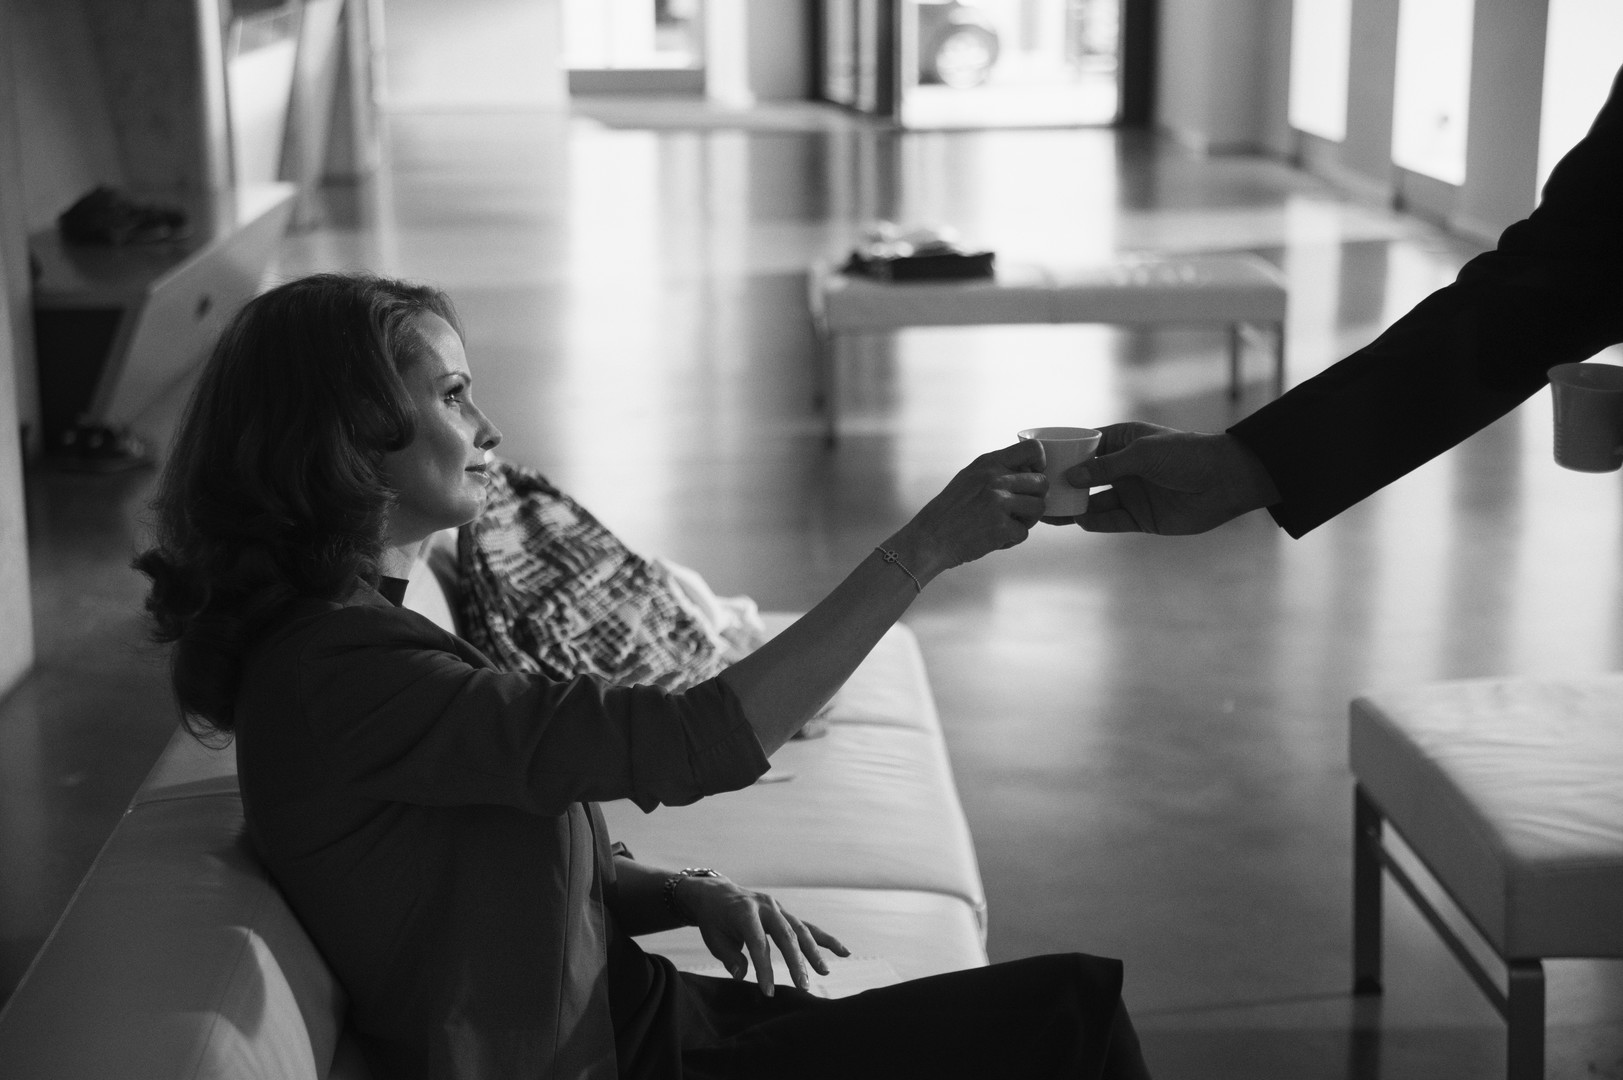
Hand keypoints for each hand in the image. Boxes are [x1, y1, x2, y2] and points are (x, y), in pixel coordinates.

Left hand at [678, 874, 851, 995]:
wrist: (717, 894)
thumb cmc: (714, 920)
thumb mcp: (714, 938)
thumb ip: (729, 956)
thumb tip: (742, 975)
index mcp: (744, 911)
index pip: (758, 943)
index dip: (764, 967)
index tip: (768, 991)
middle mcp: (765, 906)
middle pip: (785, 935)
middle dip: (796, 961)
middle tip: (803, 986)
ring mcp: (778, 907)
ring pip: (800, 929)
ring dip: (814, 952)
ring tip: (824, 972)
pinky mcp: (786, 912)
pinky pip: (808, 926)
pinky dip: (825, 939)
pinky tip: (843, 952)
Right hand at [886, 440, 1047, 582]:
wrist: (930, 538)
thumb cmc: (951, 510)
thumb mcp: (970, 477)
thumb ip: (997, 470)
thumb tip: (1031, 471)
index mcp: (989, 463)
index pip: (1033, 449)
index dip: (1041, 463)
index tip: (1033, 476)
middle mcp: (995, 478)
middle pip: (1042, 483)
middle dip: (1036, 498)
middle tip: (1020, 509)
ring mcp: (998, 502)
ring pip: (1039, 508)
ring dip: (1028, 519)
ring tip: (1009, 524)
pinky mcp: (1001, 527)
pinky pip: (1024, 533)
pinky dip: (1012, 539)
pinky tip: (995, 538)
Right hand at [1045, 423, 1280, 534]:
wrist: (1226, 481)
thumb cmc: (1186, 455)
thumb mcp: (1142, 454)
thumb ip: (1106, 467)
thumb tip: (1071, 477)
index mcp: (1122, 441)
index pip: (1084, 446)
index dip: (1062, 454)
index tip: (1037, 462)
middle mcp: (1122, 468)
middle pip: (1083, 477)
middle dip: (1061, 484)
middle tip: (1035, 492)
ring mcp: (1130, 493)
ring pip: (1092, 501)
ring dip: (1072, 506)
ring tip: (1047, 512)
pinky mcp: (1140, 517)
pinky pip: (1110, 521)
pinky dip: (1093, 522)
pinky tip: (1076, 521)